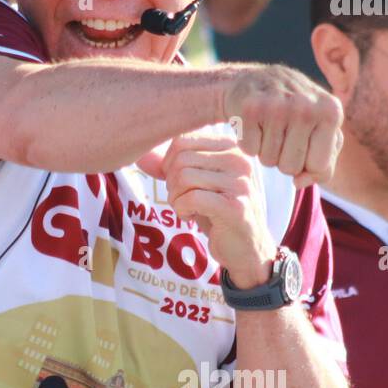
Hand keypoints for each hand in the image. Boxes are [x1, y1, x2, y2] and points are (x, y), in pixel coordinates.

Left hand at [146, 133, 275, 288]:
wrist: (245, 248)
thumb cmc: (218, 212)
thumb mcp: (196, 182)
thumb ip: (172, 165)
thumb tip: (142, 154)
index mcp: (232, 147)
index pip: (183, 139)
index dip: (168, 163)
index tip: (178, 182)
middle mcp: (240, 160)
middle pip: (181, 158)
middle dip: (171, 182)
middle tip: (182, 198)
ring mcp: (240, 183)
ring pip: (183, 177)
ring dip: (175, 197)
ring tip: (187, 208)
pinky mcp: (235, 207)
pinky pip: (191, 198)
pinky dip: (182, 210)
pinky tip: (192, 217)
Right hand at [220, 64, 342, 188]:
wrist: (253, 81)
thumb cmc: (292, 112)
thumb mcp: (320, 132)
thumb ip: (322, 165)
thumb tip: (299, 182)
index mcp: (332, 111)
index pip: (319, 166)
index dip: (306, 162)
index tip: (301, 142)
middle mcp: (307, 106)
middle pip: (291, 167)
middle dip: (283, 157)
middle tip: (280, 133)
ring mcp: (277, 106)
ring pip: (268, 161)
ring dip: (265, 150)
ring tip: (267, 127)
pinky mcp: (250, 108)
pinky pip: (249, 150)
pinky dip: (248, 142)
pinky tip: (253, 123)